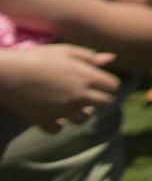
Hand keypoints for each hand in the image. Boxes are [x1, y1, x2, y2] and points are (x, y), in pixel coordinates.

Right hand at [0, 44, 118, 132]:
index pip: (112, 87)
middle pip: (104, 104)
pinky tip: (54, 115)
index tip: (102, 83)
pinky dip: (58, 124)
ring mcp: (62, 111)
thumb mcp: (66, 51)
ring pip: (83, 119)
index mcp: (86, 77)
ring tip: (74, 105)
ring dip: (82, 112)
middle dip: (102, 100)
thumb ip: (90, 57)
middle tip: (93, 95)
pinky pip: (58, 129)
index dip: (109, 85)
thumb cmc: (38, 58)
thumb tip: (111, 59)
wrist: (8, 74)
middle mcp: (78, 96)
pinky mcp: (44, 121)